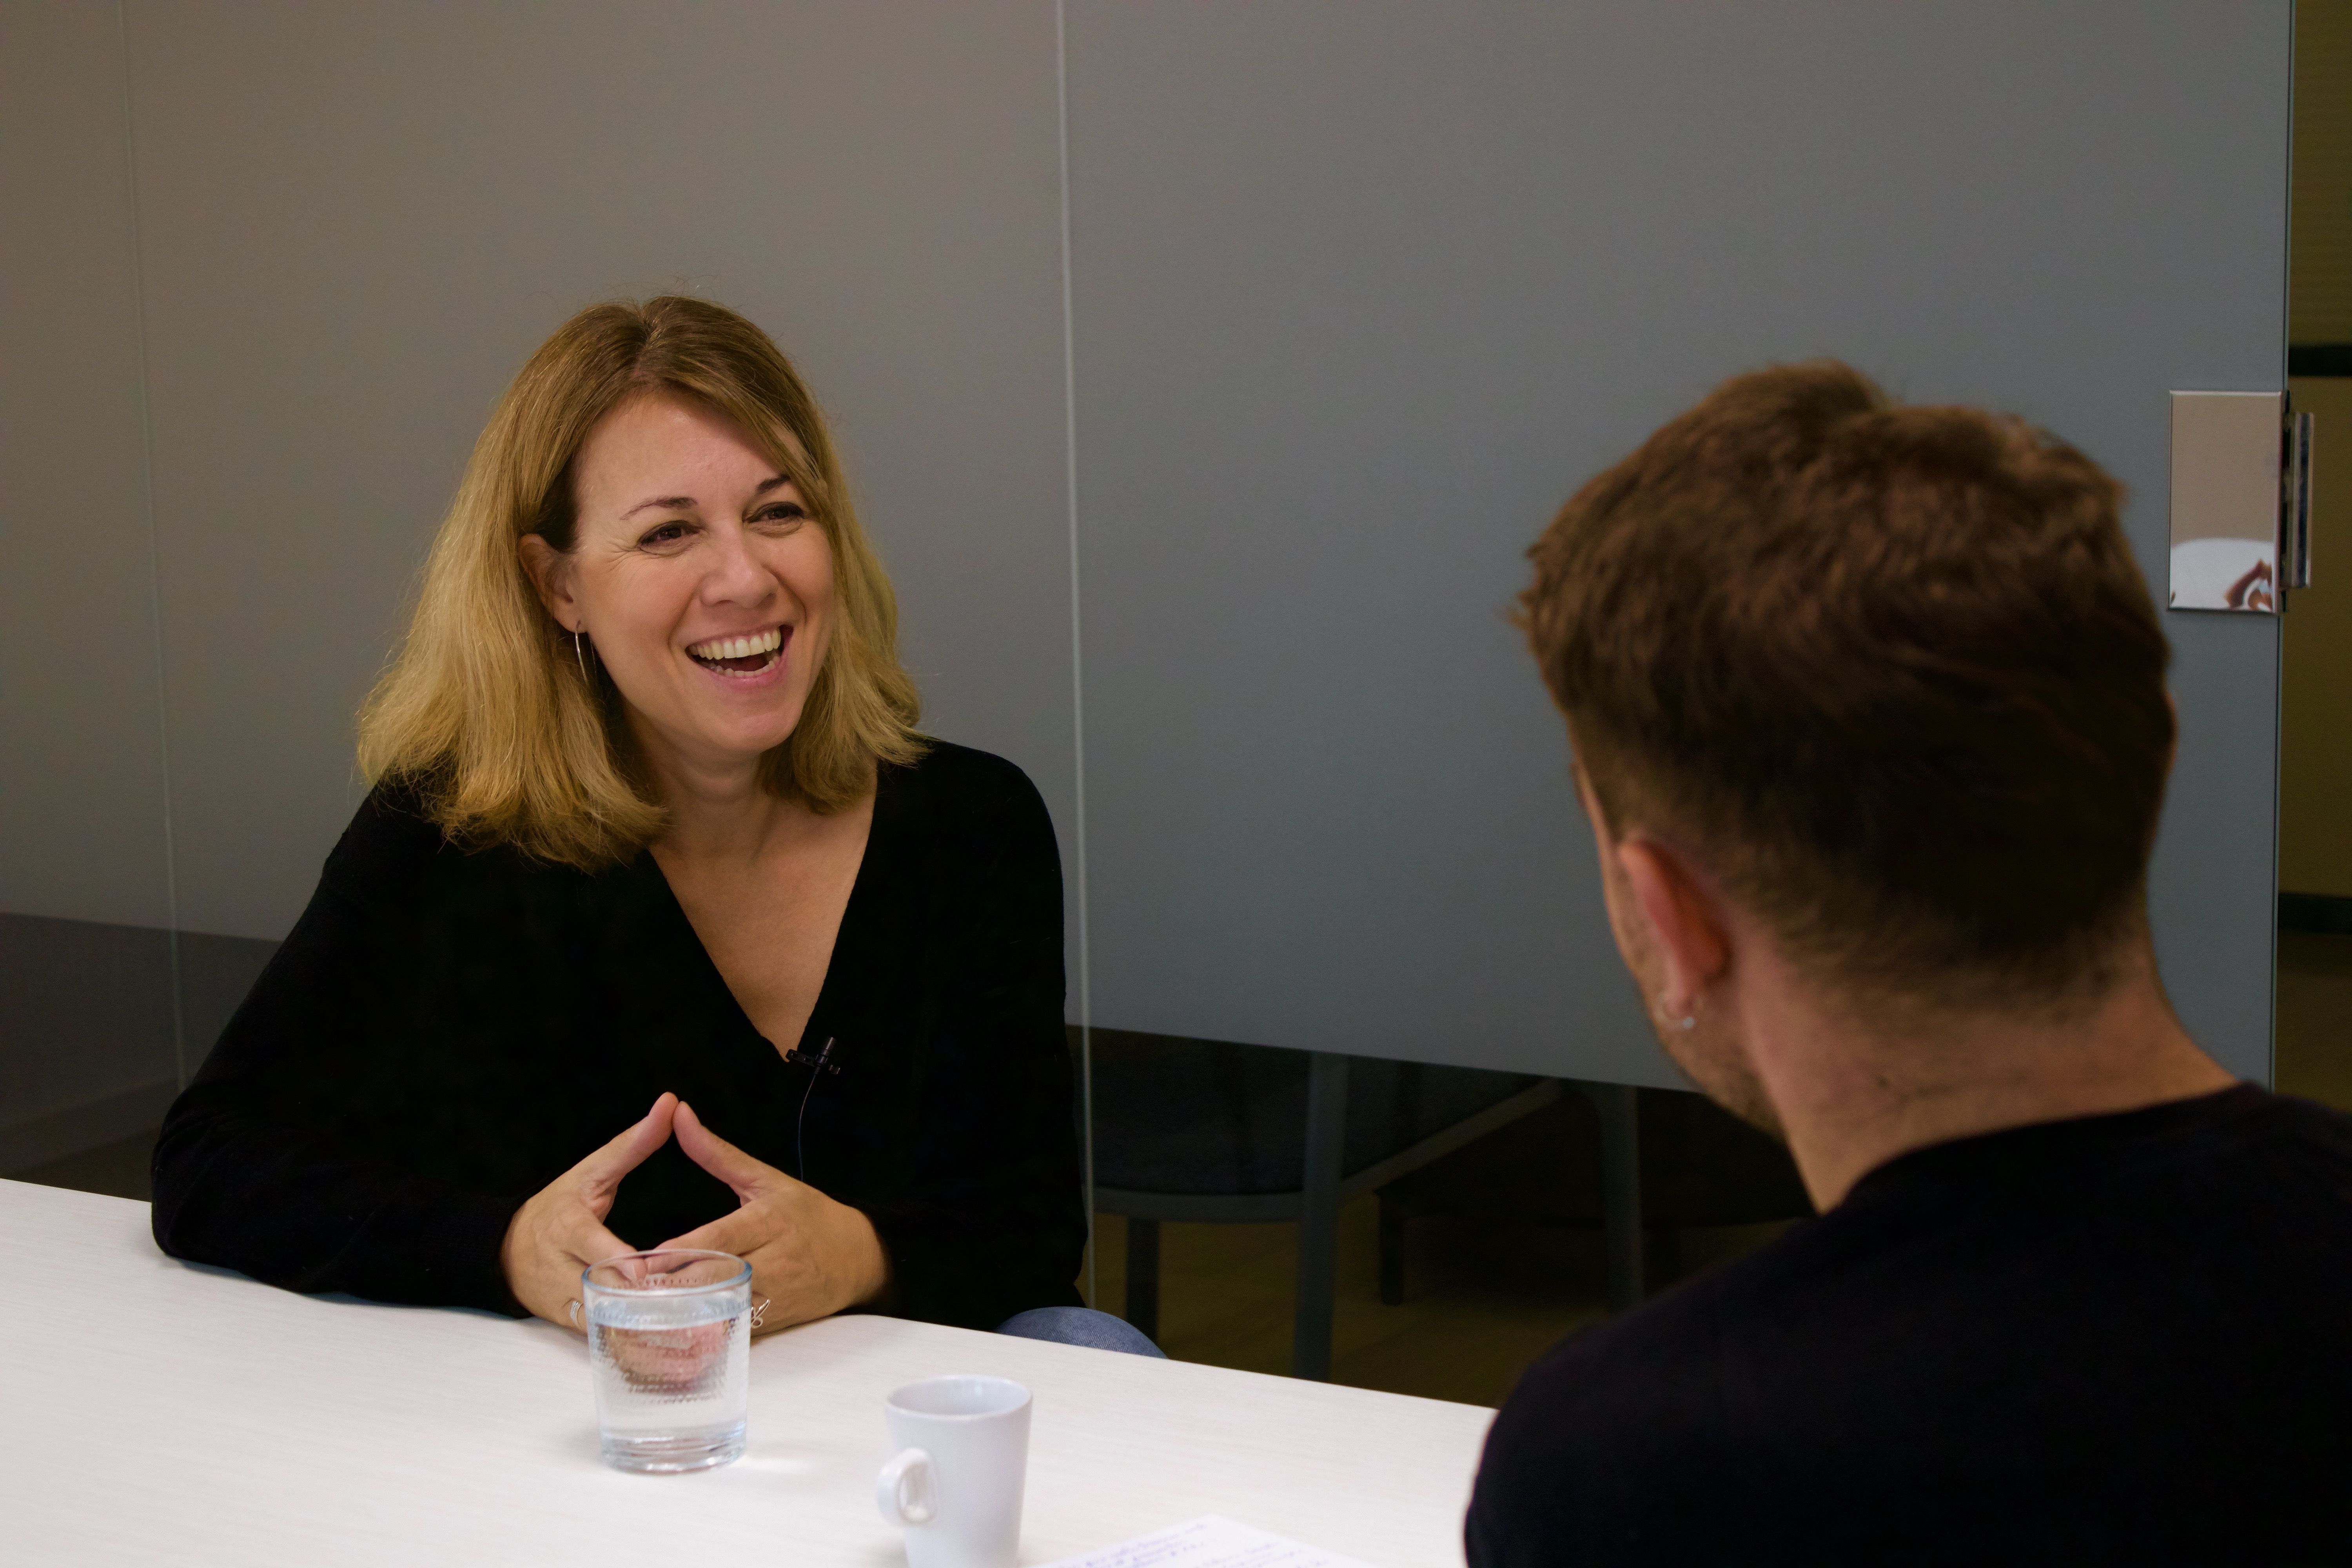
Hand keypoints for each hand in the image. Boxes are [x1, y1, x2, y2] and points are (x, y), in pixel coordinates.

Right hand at [500, 1092, 676, 1331]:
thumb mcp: (591, 1172)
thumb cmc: (560, 1205)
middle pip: (599, 1286)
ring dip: (635, 1325)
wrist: (505, 1250)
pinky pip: (600, 1336)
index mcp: (566, 1226)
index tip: (642, 1271)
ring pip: (600, 1318)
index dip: (616, 1259)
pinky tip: (661, 1346)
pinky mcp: (566, 1322)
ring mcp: (561, 1298)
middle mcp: (559, 1266)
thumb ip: (632, 1144)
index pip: (590, 1243)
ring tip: (679, 1332)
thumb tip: (670, 1103)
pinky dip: (627, 1341)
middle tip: (677, 1305)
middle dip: (635, 1298)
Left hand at [656, 1099, 889, 1333]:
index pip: (723, 1237)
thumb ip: (718, 1154)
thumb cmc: (806, 1214)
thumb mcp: (766, 1179)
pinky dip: (707, 1328)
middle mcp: (775, 1260)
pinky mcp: (774, 1320)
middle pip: (718, 1275)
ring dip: (687, 1309)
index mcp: (771, 1220)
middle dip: (676, 1282)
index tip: (650, 1256)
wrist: (857, 1258)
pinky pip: (734, 1327)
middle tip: (634, 1285)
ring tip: (647, 1309)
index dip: (686, 1248)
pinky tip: (678, 1328)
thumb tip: (679, 1116)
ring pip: (724, 1306)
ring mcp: (776, 1295)